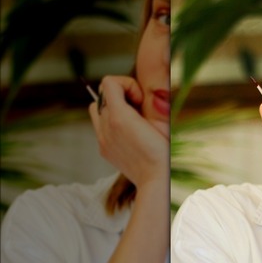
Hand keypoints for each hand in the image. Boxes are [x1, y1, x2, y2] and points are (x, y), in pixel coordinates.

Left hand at [88, 76, 167, 191]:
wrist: (154, 180)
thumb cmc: (164, 152)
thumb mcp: (163, 122)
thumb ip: (154, 102)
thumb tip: (155, 89)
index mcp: (120, 117)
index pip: (109, 82)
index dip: (128, 85)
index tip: (141, 99)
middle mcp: (105, 127)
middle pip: (102, 94)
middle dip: (120, 96)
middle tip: (137, 109)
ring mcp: (102, 139)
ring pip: (96, 109)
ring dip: (112, 109)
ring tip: (131, 119)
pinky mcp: (103, 149)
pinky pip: (100, 126)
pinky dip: (112, 124)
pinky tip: (129, 135)